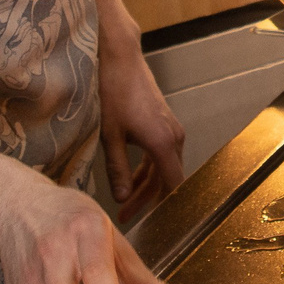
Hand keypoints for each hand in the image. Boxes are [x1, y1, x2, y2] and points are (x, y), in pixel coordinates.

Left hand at [96, 0, 184, 225]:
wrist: (120, 58)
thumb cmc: (114, 91)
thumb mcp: (110, 135)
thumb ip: (117, 170)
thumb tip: (121, 198)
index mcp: (164, 144)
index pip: (173, 187)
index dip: (165, 209)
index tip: (152, 225)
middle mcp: (174, 137)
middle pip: (168, 180)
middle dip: (149, 201)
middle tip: (127, 218)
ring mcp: (171, 128)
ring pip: (163, 168)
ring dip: (146, 186)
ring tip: (124, 202)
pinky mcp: (163, 122)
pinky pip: (160, 155)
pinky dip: (147, 170)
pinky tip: (129, 178)